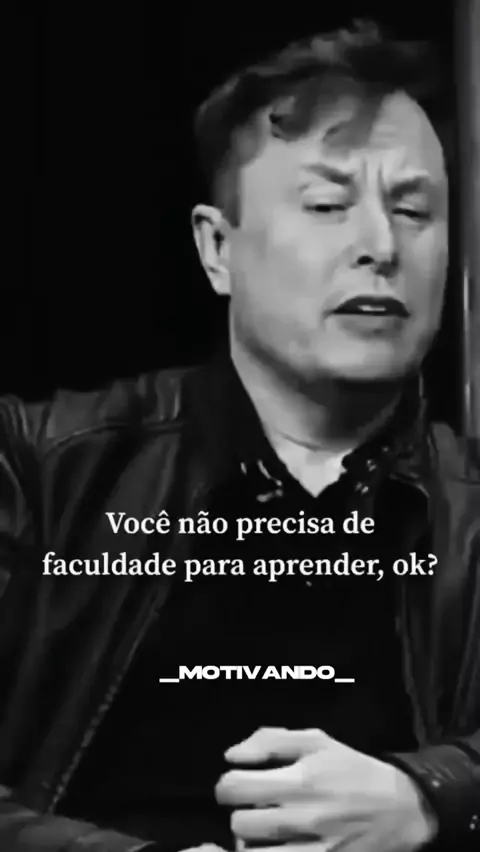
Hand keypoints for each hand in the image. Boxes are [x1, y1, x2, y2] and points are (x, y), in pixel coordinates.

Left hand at [215, 727, 437, 851]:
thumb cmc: (353, 770)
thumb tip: (232, 756)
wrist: (401, 808)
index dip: (227, 785)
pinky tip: (277, 845)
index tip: (237, 785)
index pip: (234, 788)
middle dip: (241, 814)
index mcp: (300, 780)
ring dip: (253, 843)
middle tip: (255, 810)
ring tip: (264, 833)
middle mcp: (304, 818)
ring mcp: (314, 850)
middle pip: (239, 825)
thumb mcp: (315, 741)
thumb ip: (270, 740)